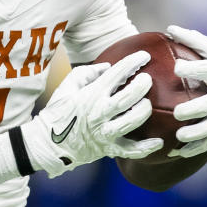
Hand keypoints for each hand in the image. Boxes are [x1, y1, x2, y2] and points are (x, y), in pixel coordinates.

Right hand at [23, 52, 163, 177]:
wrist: (47, 143)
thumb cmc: (57, 112)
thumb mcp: (66, 87)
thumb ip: (86, 73)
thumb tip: (107, 68)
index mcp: (90, 95)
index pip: (116, 74)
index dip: (132, 62)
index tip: (144, 56)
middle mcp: (99, 112)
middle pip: (128, 97)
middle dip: (142, 85)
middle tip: (147, 79)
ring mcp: (105, 132)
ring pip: (132, 120)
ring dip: (143, 110)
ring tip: (146, 103)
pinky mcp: (108, 148)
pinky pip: (131, 150)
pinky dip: (146, 147)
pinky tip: (158, 141)